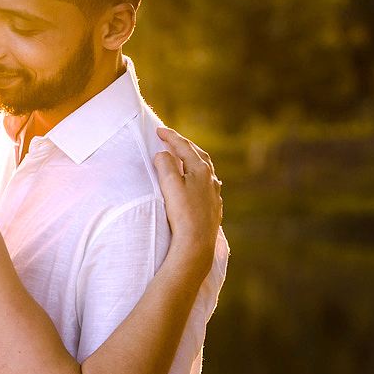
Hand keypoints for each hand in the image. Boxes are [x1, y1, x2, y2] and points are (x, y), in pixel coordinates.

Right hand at [155, 127, 222, 273]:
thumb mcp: (170, 184)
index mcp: (201, 169)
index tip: (159, 130)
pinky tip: (197, 182)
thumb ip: (165, 163)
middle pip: (198, 154)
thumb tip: (164, 154)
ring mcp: (214, 193)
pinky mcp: (213, 207)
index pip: (183, 146)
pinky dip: (199, 176)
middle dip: (183, 145)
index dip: (170, 136)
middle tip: (171, 140)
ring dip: (193, 160)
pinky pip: (207, 184)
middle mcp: (211, 179)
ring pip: (205, 169)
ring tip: (183, 157)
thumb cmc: (183, 214)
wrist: (197, 243)